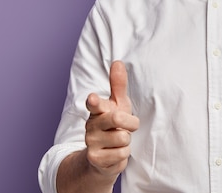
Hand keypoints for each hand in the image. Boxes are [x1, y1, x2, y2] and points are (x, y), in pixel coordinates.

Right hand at [84, 61, 139, 180]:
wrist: (102, 157)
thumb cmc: (113, 125)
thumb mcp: (118, 104)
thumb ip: (118, 85)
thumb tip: (118, 62)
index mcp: (97, 110)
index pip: (94, 104)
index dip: (94, 101)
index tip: (93, 98)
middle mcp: (91, 125)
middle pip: (118, 118)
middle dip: (131, 123)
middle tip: (128, 126)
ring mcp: (91, 142)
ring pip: (123, 138)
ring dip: (127, 141)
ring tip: (119, 141)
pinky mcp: (96, 159)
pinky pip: (122, 154)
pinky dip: (123, 155)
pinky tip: (115, 153)